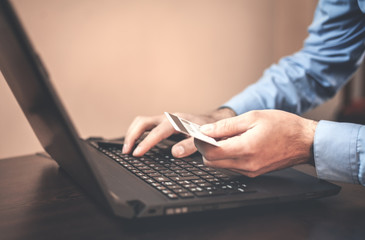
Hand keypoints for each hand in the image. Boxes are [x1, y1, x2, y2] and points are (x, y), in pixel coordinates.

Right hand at [123, 108, 235, 156]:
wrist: (211, 121)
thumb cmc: (208, 130)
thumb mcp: (204, 138)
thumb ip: (191, 145)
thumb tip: (175, 153)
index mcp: (177, 121)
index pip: (157, 132)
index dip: (146, 143)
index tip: (137, 153)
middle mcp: (167, 118)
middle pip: (142, 122)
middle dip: (132, 136)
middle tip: (126, 152)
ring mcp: (163, 120)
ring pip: (141, 123)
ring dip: (132, 134)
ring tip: (126, 150)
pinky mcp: (161, 124)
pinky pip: (145, 126)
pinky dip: (137, 134)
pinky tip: (134, 144)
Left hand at [195, 110, 317, 176]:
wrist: (304, 142)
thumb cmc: (282, 126)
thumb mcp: (253, 117)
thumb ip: (226, 126)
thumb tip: (205, 131)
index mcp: (246, 149)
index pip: (211, 152)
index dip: (200, 142)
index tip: (200, 133)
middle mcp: (246, 164)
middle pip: (211, 162)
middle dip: (206, 148)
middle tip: (211, 134)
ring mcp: (250, 171)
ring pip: (220, 166)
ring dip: (216, 152)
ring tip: (226, 137)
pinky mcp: (253, 173)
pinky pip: (231, 167)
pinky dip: (227, 156)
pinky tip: (235, 144)